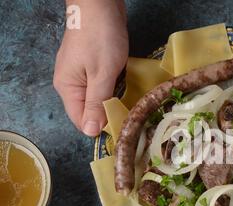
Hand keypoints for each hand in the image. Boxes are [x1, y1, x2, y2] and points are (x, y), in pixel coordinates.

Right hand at [53, 0, 127, 136]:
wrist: (101, 5)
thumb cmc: (100, 38)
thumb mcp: (101, 74)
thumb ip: (96, 103)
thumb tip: (90, 132)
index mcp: (67, 89)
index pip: (81, 121)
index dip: (100, 127)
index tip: (122, 127)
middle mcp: (71, 84)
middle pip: (90, 111)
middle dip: (108, 115)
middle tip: (130, 115)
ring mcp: (81, 74)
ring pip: (98, 98)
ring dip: (113, 102)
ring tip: (130, 104)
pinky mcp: (92, 66)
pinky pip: (102, 86)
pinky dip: (114, 89)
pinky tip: (126, 90)